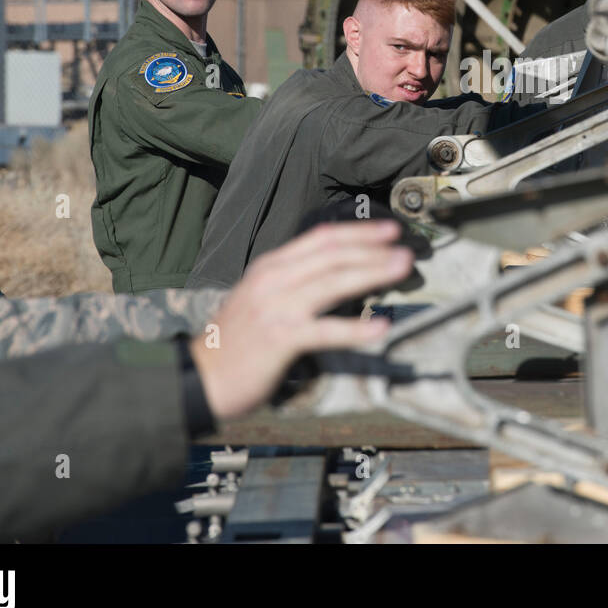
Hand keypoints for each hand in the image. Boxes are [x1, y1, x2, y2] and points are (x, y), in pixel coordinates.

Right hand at [189, 220, 410, 420]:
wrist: (200, 376)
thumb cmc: (236, 340)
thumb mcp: (259, 296)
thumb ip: (292, 280)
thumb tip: (336, 271)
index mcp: (270, 266)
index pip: (321, 239)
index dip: (358, 231)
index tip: (389, 230)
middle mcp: (273, 280)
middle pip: (332, 255)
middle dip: (373, 249)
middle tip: (406, 249)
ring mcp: (276, 307)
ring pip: (333, 283)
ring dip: (372, 273)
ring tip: (402, 270)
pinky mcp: (280, 338)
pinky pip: (325, 330)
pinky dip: (356, 329)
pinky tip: (381, 327)